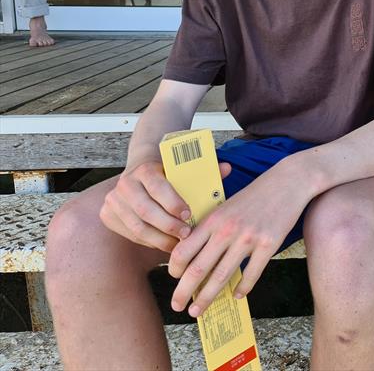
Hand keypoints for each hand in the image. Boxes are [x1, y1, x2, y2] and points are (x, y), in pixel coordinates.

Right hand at [100, 160, 229, 251]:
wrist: (139, 170)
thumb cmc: (168, 172)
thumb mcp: (183, 167)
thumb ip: (204, 170)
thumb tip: (227, 168)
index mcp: (144, 169)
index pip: (158, 187)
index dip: (173, 203)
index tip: (189, 214)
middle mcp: (125, 184)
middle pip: (146, 211)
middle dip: (169, 226)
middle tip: (187, 234)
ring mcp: (113, 201)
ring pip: (137, 227)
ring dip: (160, 239)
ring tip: (178, 244)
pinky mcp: (108, 215)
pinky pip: (131, 234)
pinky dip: (150, 242)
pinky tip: (165, 245)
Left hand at [168, 159, 308, 316]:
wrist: (289, 182)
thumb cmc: (255, 195)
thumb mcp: (227, 205)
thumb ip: (211, 227)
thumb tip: (196, 254)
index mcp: (213, 218)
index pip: (184, 249)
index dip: (174, 269)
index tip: (173, 279)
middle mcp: (227, 230)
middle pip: (198, 269)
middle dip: (183, 292)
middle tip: (176, 306)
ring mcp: (248, 238)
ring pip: (221, 276)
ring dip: (207, 297)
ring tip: (198, 310)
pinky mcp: (269, 244)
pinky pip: (251, 274)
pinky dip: (242, 288)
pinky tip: (236, 295)